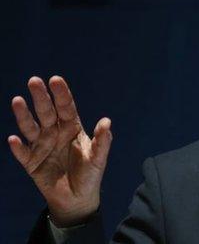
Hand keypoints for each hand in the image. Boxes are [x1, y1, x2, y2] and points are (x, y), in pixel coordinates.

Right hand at [8, 76, 112, 226]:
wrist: (77, 198)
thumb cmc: (90, 174)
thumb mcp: (99, 158)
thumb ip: (103, 141)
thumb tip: (107, 121)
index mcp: (72, 128)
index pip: (66, 107)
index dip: (61, 94)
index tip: (56, 79)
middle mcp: (55, 133)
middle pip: (46, 112)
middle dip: (40, 97)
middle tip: (34, 81)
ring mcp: (41, 146)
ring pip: (31, 128)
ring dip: (24, 115)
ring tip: (18, 101)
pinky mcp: (31, 162)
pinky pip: (23, 153)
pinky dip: (18, 147)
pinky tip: (14, 140)